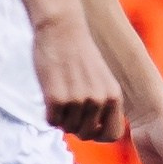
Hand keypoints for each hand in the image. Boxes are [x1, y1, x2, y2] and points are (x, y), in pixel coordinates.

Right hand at [32, 11, 122, 139]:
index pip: (114, 134)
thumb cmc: (78, 53)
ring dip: (60, 117)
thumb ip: (102, 102)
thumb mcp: (101, 79)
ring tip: (59, 95)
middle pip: (86, 134)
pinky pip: (51, 121)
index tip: (88, 126)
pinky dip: (48, 113)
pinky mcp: (56, 98)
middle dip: (75, 127)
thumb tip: (91, 130)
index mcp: (113, 95)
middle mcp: (98, 100)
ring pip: (67, 128)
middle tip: (67, 110)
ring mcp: (77, 100)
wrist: (61, 28)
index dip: (99, 135)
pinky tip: (49, 95)